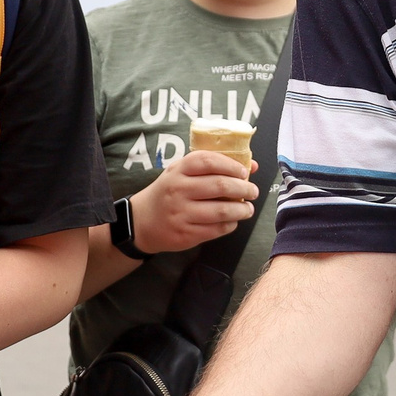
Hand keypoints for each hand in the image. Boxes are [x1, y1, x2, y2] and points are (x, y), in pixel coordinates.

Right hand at [131, 153, 259, 253]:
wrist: (142, 221)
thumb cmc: (169, 192)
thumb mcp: (182, 173)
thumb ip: (213, 166)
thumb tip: (251, 165)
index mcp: (178, 170)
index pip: (209, 161)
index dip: (231, 165)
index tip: (245, 172)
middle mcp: (178, 190)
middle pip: (219, 186)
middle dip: (243, 188)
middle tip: (253, 191)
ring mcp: (181, 213)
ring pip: (221, 210)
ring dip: (242, 209)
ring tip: (248, 208)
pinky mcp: (185, 234)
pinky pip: (216, 229)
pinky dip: (230, 224)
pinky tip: (233, 221)